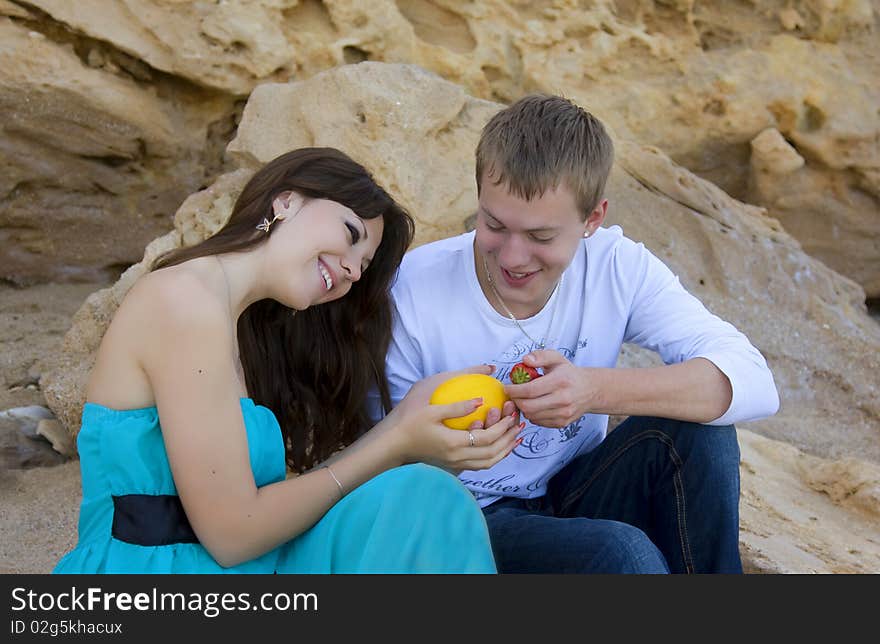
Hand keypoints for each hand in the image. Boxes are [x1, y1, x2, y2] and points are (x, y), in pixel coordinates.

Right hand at [391, 367, 522, 471]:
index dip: (502, 427)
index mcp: (453, 443)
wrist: (392, 443)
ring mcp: (455, 463)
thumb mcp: (431, 408)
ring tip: (515, 436)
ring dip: (505, 449)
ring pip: (488, 462)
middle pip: (492, 453)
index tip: (512, 413)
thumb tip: (481, 399)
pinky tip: (498, 445)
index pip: (487, 438)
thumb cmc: (408, 421)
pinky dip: (494, 455)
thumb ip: (457, 405)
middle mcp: (457, 458)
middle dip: (509, 438)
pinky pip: (480, 464)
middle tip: (520, 423)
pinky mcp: (452, 463)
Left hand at [504, 350, 594, 427]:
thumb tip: (525, 360)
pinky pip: (539, 422)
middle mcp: (563, 399)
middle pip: (528, 406)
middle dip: (515, 401)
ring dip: (522, 408)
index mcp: (560, 381)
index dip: (514, 390)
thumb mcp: (557, 358)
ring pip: (532, 416)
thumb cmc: (569, 373)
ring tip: (522, 399)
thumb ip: (540, 356)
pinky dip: (532, 415)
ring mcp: (563, 413)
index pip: (530, 390)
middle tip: (512, 395)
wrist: (590, 390)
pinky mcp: (562, 423)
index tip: (507, 387)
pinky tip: (533, 406)